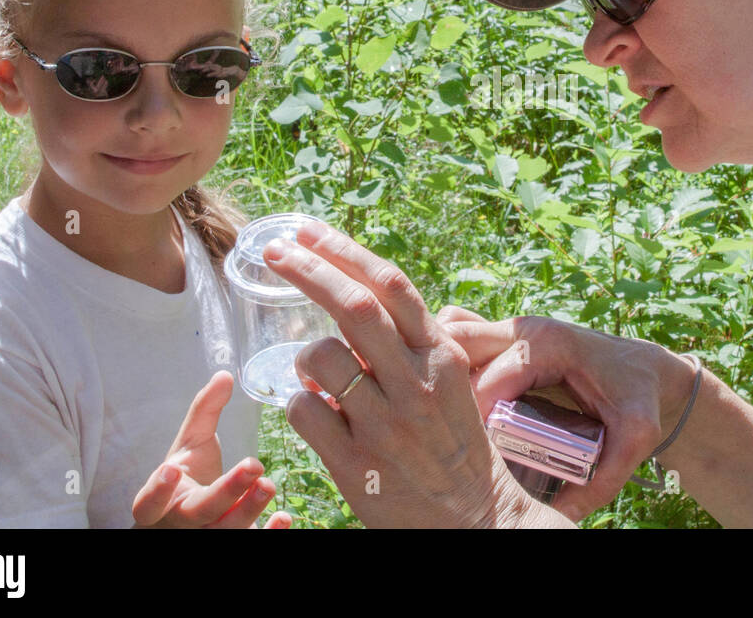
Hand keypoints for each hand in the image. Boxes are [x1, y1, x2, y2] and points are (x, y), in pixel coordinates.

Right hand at [133, 371, 292, 528]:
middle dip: (226, 492)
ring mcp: (206, 537)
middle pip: (200, 513)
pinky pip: (249, 545)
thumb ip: (204, 411)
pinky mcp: (231, 543)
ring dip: (248, 512)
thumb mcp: (191, 444)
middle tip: (253, 465)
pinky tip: (284, 519)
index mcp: (163, 501)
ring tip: (269, 484)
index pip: (149, 502)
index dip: (157, 490)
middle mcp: (182, 524)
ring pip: (225, 533)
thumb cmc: (188, 476)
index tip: (170, 469)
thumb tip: (224, 374)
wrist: (191, 516)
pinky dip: (268, 535)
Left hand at [265, 220, 569, 528]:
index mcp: (442, 356)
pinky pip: (304, 412)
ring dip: (304, 356)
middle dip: (307, 270)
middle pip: (353, 306)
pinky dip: (299, 405)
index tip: (307, 232)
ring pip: (319, 357)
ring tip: (315, 374)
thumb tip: (358, 296)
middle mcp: (417, 382)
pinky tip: (317, 415)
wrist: (477, 520)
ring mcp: (386, 424)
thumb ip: (413, 344)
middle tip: (275, 253)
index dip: (344, 251)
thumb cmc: (456, 445)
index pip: (391, 286)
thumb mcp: (452, 383)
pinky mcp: (357, 465)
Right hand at [437, 307, 698, 521]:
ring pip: (453, 333)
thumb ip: (603, 478)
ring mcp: (511, 330)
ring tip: (446, 416)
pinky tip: (449, 398)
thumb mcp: (635, 438)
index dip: (474, 418)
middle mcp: (525, 330)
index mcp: (550, 346)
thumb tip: (560, 516)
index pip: (491, 379)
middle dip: (446, 389)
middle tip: (451, 433)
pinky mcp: (504, 339)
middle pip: (459, 344)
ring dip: (442, 371)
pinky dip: (448, 362)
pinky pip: (461, 337)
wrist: (645, 370)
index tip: (470, 454)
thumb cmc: (639, 398)